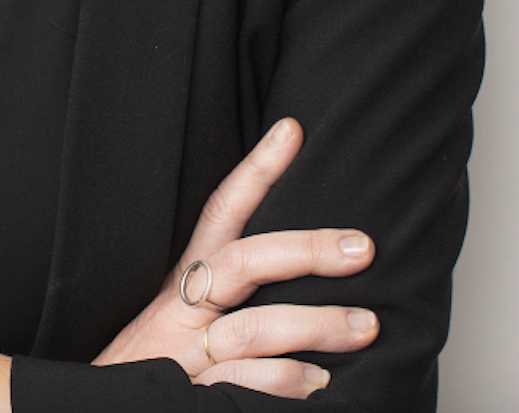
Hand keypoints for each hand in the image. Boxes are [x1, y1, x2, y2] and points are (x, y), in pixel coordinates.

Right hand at [93, 119, 378, 398]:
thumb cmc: (153, 370)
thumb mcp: (179, 323)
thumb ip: (225, 299)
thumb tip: (296, 268)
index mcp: (185, 283)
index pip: (222, 211)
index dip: (257, 170)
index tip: (292, 130)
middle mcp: (184, 312)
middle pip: (245, 261)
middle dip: (306, 249)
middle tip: (362, 247)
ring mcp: (189, 356)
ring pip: (255, 328)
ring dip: (316, 325)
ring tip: (365, 327)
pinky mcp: (193, 395)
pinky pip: (248, 385)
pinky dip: (286, 382)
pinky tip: (318, 383)